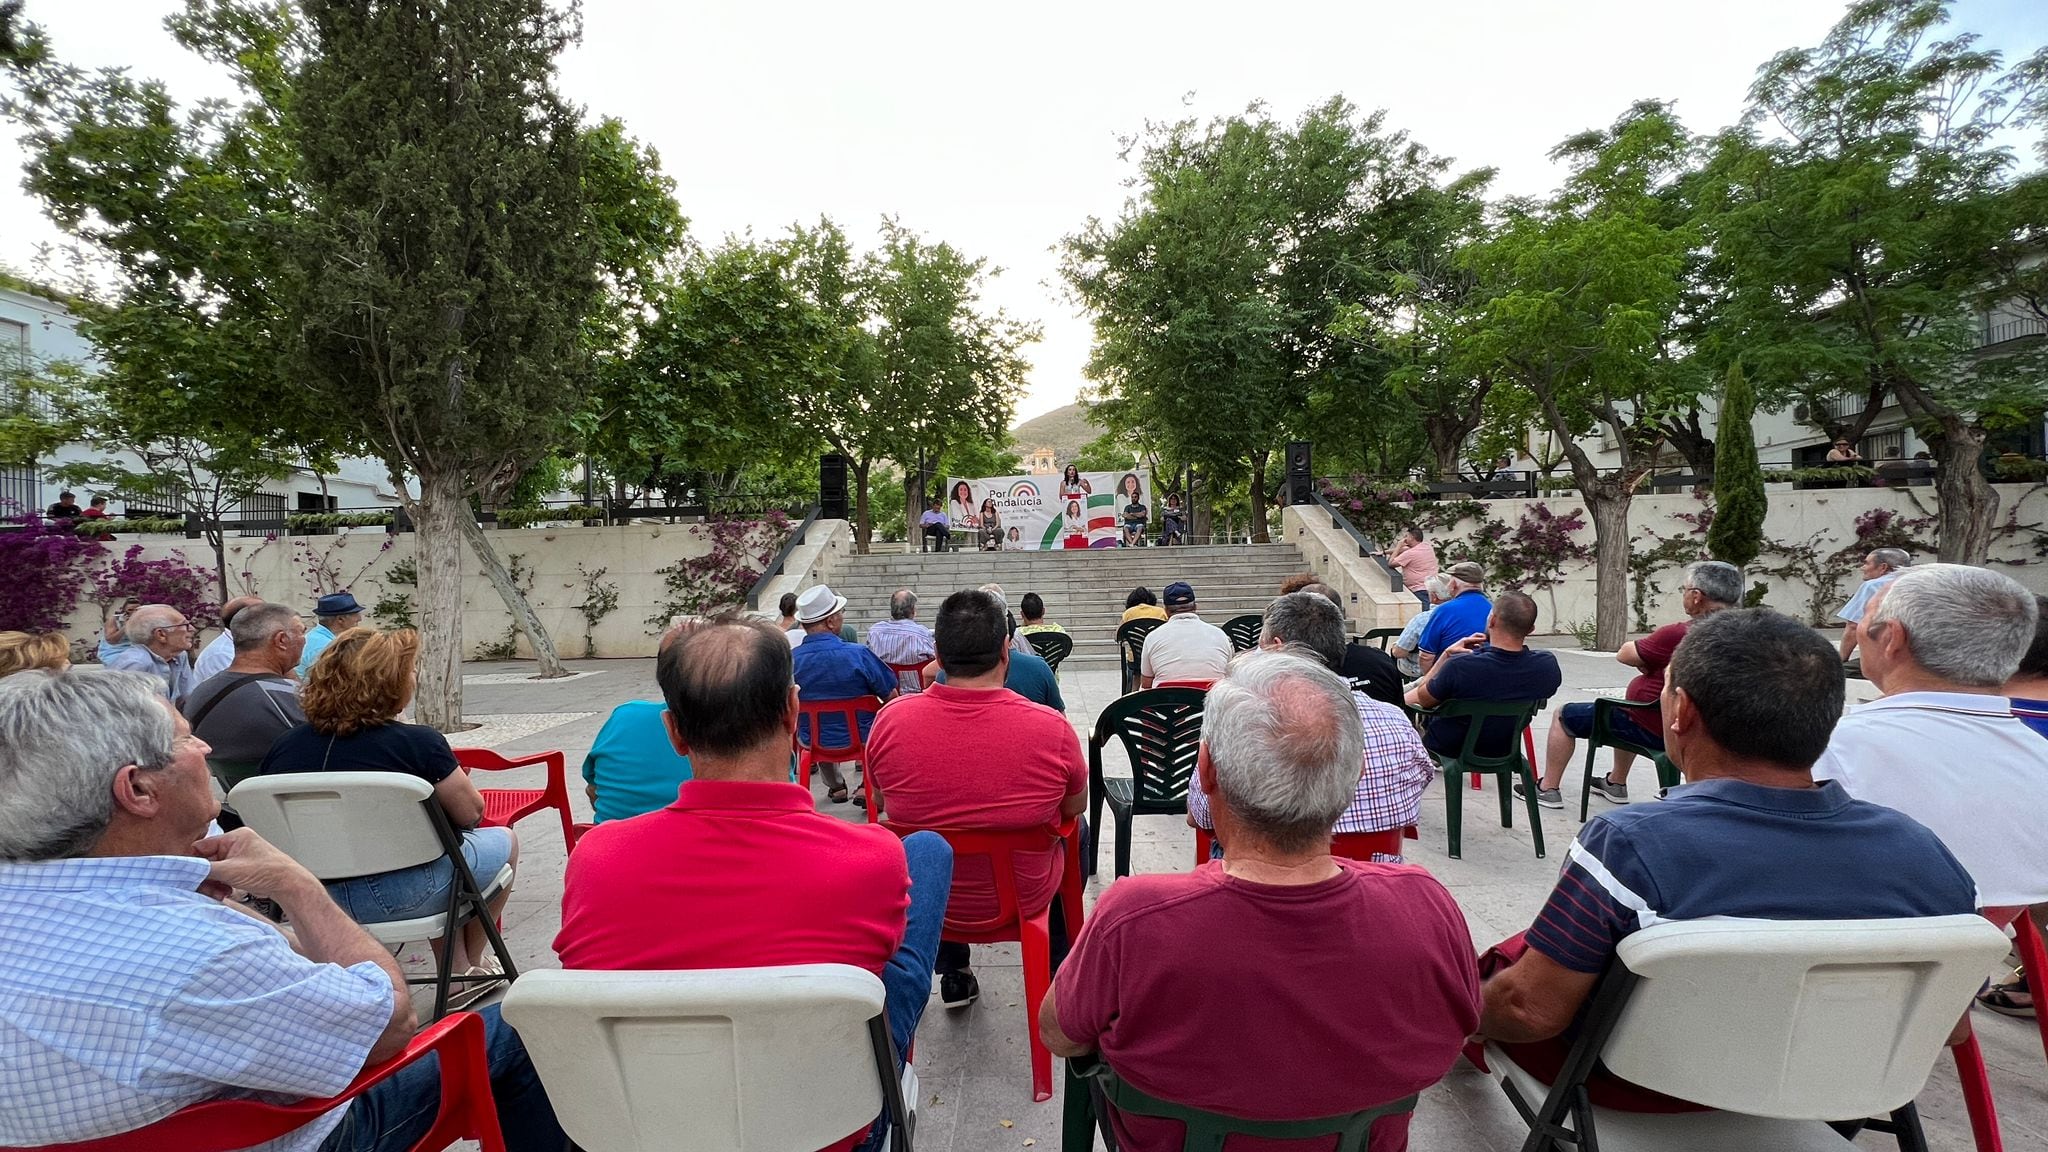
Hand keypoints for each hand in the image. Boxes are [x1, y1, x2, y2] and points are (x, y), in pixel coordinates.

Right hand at [192, 827, 320, 904]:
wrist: (288, 884)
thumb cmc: (268, 871)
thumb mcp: (230, 870)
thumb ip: (205, 869)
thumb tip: (185, 869)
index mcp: (235, 837)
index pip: (202, 846)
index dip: (192, 861)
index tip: (184, 874)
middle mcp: (236, 845)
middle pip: (208, 860)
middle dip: (205, 876)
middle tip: (204, 888)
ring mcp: (239, 858)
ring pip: (214, 871)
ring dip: (212, 883)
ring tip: (218, 892)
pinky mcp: (242, 870)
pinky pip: (223, 877)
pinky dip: (221, 886)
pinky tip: (224, 893)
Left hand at [1445, 632, 1486, 658]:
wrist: (1449, 652)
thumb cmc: (1453, 651)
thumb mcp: (1459, 651)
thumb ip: (1466, 651)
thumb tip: (1472, 652)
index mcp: (1465, 640)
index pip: (1474, 638)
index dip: (1480, 639)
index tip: (1485, 639)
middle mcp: (1467, 640)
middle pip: (1476, 635)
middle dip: (1481, 636)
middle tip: (1487, 639)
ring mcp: (1468, 643)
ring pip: (1476, 640)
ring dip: (1481, 641)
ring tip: (1486, 643)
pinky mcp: (1468, 646)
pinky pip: (1475, 644)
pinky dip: (1479, 645)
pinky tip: (1482, 648)